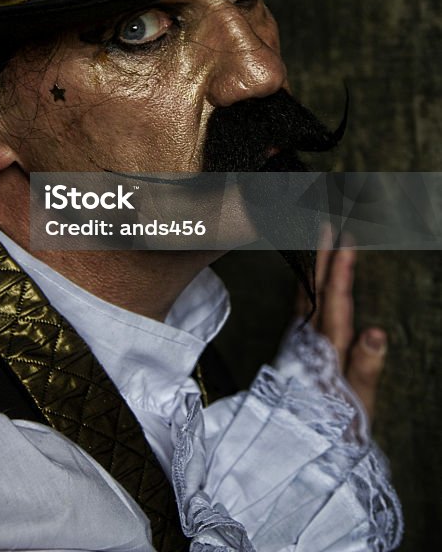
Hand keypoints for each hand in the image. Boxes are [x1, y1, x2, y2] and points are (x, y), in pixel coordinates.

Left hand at [297, 239, 386, 421]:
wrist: (300, 449)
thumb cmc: (338, 429)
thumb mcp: (359, 405)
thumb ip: (366, 368)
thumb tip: (377, 332)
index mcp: (328, 349)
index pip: (335, 301)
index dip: (341, 270)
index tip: (346, 241)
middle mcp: (309, 340)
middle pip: (315, 289)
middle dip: (322, 254)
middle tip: (327, 222)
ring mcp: (299, 341)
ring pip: (305, 293)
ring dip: (312, 264)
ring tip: (316, 237)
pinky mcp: (294, 347)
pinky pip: (299, 304)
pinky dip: (304, 282)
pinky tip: (307, 275)